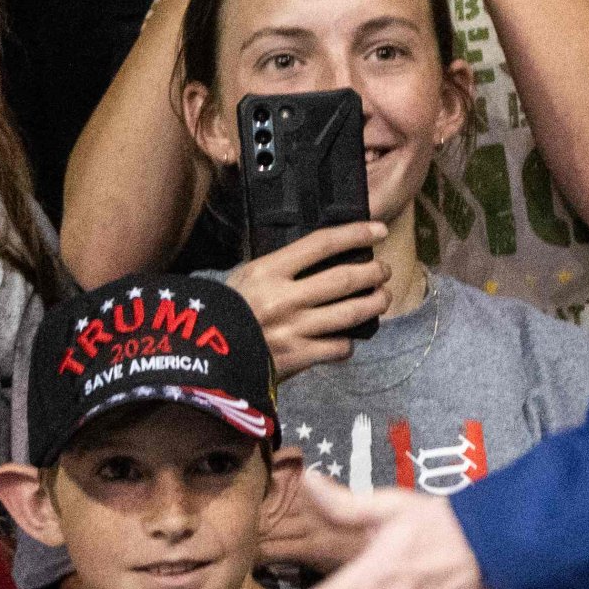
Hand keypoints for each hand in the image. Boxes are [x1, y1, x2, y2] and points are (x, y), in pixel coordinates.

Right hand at [229, 219, 390, 376]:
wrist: (205, 355)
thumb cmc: (225, 310)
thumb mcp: (246, 276)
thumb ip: (280, 266)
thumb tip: (319, 255)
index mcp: (270, 270)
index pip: (321, 244)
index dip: (355, 233)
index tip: (378, 230)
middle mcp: (286, 298)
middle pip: (344, 279)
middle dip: (373, 273)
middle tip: (383, 271)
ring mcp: (294, 329)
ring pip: (350, 313)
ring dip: (374, 304)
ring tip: (382, 298)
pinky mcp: (298, 357)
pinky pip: (338, 347)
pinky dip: (348, 341)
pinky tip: (347, 338)